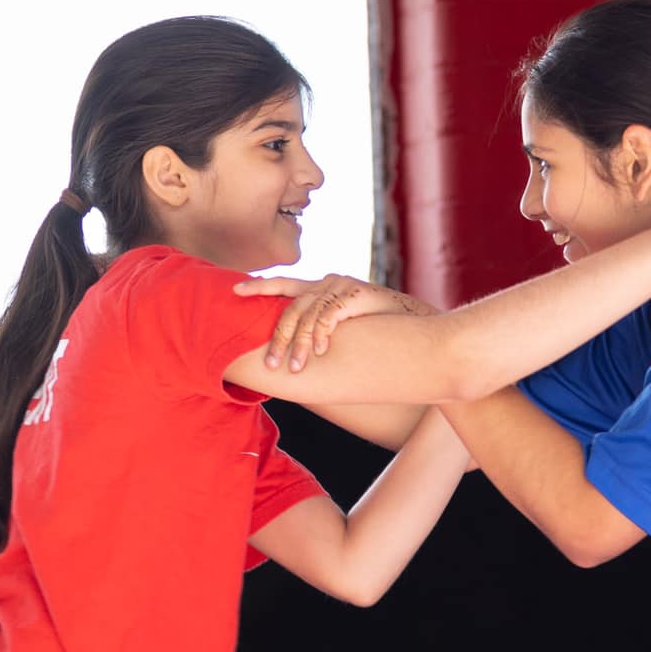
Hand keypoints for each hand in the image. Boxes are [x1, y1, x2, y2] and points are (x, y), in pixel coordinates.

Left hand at [232, 273, 440, 371]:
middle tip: (271, 363)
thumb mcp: (343, 332)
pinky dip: (322, 334)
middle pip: (291, 306)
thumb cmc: (378, 333)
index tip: (234, 289)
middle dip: (279, 337)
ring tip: (297, 368)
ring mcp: (342, 287)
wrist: (416, 327)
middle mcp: (328, 283)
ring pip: (308, 314)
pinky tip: (320, 352)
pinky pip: (329, 315)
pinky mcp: (356, 294)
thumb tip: (295, 355)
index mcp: (322, 289)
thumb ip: (320, 334)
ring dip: (300, 344)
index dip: (259, 286)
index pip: (284, 284)